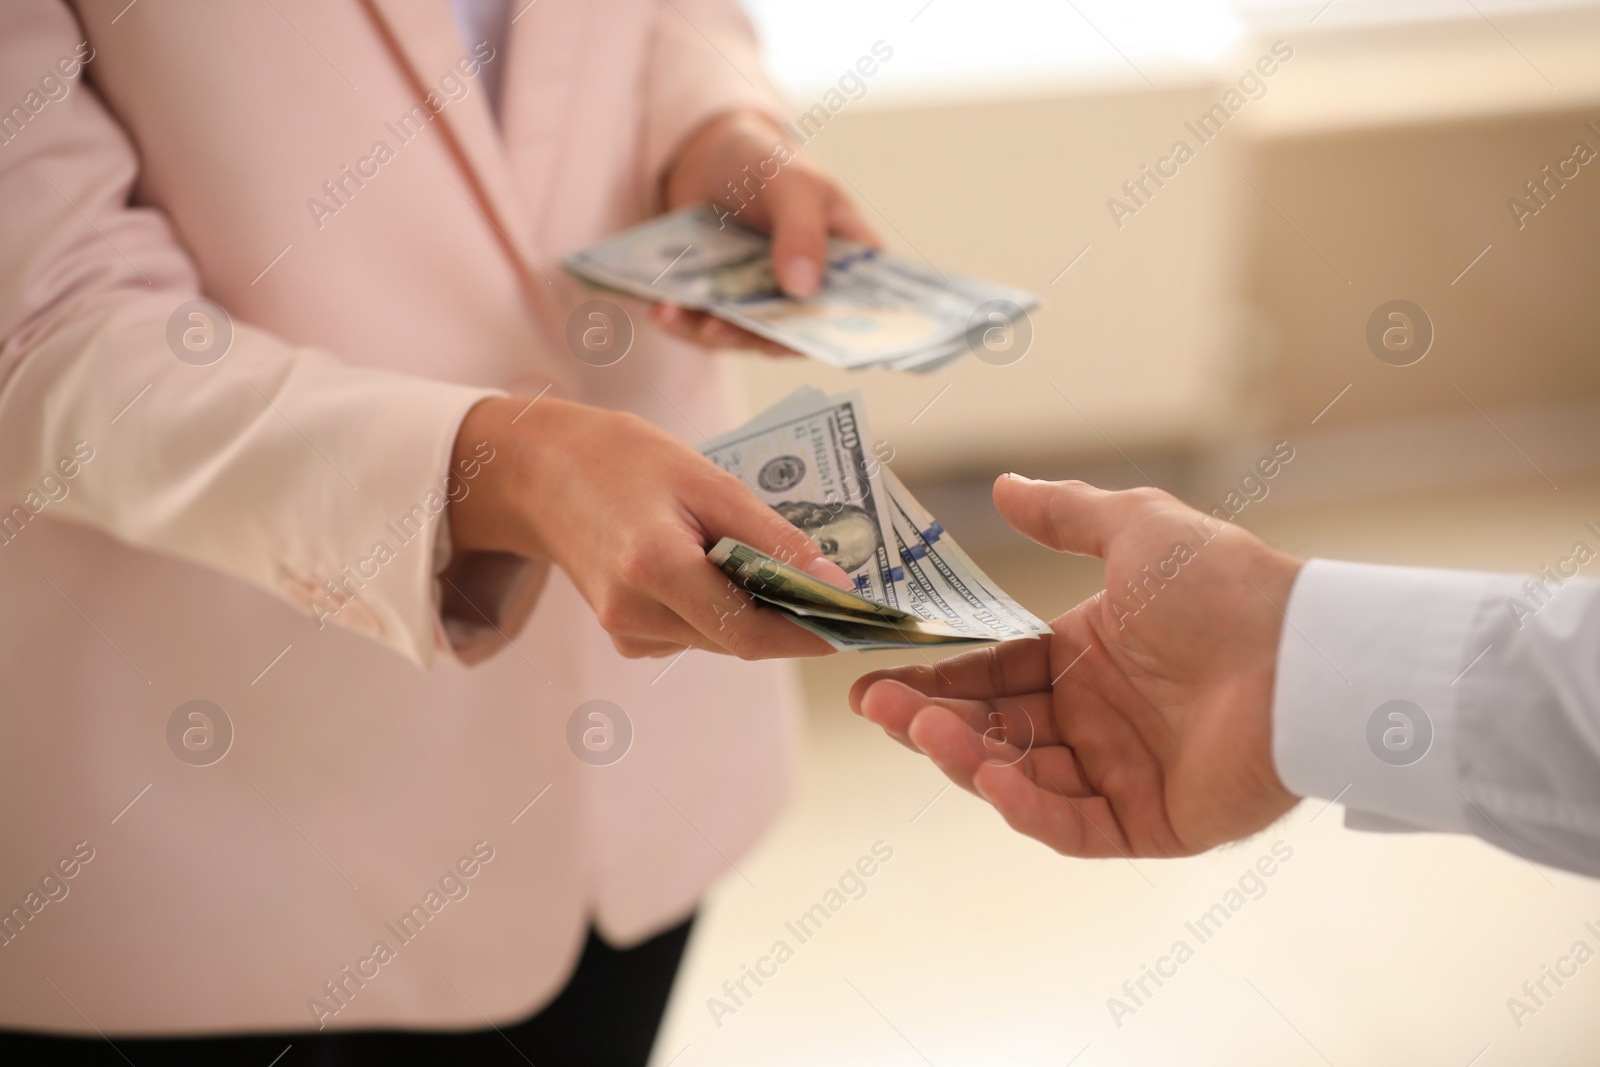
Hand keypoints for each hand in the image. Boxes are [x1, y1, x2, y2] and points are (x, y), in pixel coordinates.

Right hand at [448, 395, 851, 658]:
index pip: (752, 630)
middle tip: (842, 590)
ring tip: (776, 562)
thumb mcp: (706, 479)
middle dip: (794, 619)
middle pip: (741, 640)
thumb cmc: (623, 460)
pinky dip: (722, 607)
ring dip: (758, 610)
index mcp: (653, 567)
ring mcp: (624, 630)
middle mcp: (634, 612)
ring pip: (721, 639)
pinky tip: (715, 564)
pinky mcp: (624, 634)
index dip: (813, 635)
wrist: (539, 472)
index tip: (862, 625)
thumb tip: (836, 583)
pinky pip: (695, 632)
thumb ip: (771, 536)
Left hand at [654, 108, 879, 352]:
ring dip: (709, 332)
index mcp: (851, 265)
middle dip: (753, 337)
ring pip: (746, 337)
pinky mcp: (727, 308)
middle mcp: (812, 295)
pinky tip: (661, 308)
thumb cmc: (766, 160)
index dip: (841, 334)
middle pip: (795, 334)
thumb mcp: (793, 184)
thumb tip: (801, 290)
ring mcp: (767, 305)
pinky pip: (709, 327)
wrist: (711, 156)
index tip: (804, 341)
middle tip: (718, 329)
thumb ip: (802, 232)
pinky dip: (685, 322)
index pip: (858, 311)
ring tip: (674, 313)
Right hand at [850, 476, 1304, 856]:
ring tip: (927, 731)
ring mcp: (1121, 775)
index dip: (935, 681)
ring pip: (1021, 780)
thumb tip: (1002, 484)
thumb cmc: (1226, 586)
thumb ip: (1064, 512)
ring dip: (967, 759)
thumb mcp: (1134, 530)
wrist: (1307, 654)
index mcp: (1086, 659)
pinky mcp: (1151, 823)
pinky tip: (991, 777)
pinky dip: (1027, 806)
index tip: (874, 683)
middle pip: (993, 732)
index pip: (991, 678)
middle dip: (931, 722)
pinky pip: (1073, 824)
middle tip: (881, 709)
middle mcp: (1096, 721)